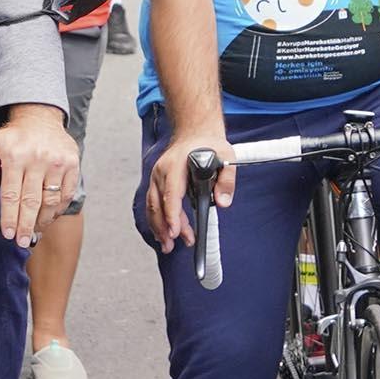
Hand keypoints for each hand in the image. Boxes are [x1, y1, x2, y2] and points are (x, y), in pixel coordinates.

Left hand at [0, 104, 78, 241]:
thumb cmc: (14, 136)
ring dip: (42, 221)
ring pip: (50, 201)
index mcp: (15, 155)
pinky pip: (65, 194)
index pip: (11, 194)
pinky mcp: (72, 165)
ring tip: (34, 232)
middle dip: (25, 226)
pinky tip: (48, 217)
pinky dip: (57, 210)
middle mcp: (38, 159)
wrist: (40, 118)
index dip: (9, 217)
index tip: (7, 233)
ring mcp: (58, 162)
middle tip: (21, 241)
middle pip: (31, 202)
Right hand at [142, 116, 229, 251]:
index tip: (174, 231)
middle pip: (158, 204)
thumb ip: (227, 180)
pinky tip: (162, 234)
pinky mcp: (157, 182)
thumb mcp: (226, 156)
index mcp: (176, 165)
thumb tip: (223, 203)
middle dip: (164, 227)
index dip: (172, 214)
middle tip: (173, 245)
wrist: (195, 132)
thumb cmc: (209, 144)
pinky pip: (153, 204)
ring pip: (153, 206)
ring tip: (167, 246)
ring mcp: (156, 177)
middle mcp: (161, 171)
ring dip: (158, 227)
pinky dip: (156, 220)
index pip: (171, 193)